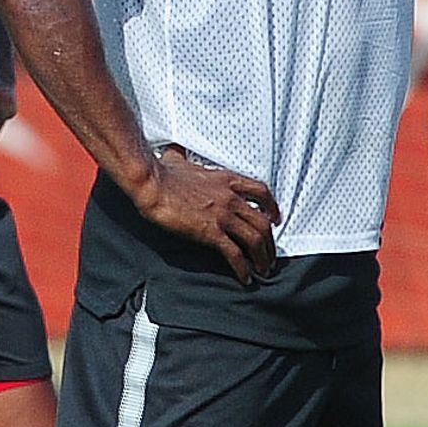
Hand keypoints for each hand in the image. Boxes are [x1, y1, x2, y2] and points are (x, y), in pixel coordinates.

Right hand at [130, 146, 281, 284]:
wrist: (151, 185)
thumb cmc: (162, 174)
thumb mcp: (178, 160)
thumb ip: (181, 156)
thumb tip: (174, 149)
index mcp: (227, 180)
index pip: (262, 192)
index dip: (273, 208)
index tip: (275, 219)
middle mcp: (230, 197)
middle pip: (263, 222)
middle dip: (270, 243)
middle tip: (269, 256)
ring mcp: (222, 215)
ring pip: (255, 240)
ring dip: (262, 258)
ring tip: (262, 270)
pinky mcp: (211, 232)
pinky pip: (235, 254)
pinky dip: (243, 268)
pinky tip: (244, 277)